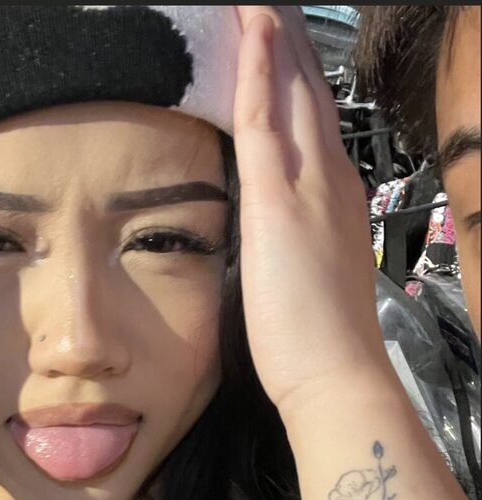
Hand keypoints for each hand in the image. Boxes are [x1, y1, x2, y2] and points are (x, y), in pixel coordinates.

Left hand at [232, 6, 393, 423]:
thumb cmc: (319, 345)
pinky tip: (249, 31)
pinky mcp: (279, 202)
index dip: (296, 82)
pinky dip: (254, 70)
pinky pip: (262, 118)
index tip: (281, 49)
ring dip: (273, 41)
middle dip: (289, 48)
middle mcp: (331, 182)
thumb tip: (274, 237)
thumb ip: (293, 245)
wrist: (338, 376)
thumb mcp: (307, 279)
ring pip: (289, 93)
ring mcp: (310, 187)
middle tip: (272, 6)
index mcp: (336, 202)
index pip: (313, 125)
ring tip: (258, 3)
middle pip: (308, 96)